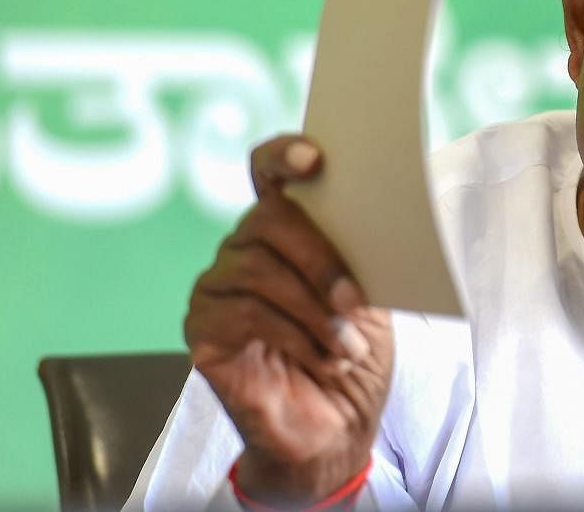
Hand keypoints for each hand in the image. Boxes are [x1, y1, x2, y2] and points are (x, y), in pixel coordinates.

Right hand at [184, 135, 393, 504]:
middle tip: (355, 300)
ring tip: (347, 346)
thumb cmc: (352, 355)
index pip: (268, 172)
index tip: (314, 157)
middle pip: (268, 220)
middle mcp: (244, 250)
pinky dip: (294, 337)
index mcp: (286, 232)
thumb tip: (380, 212)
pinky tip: (323, 359)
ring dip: (315, 310)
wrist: (335, 428)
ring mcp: (217, 288)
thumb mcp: (371, 297)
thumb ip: (362, 253)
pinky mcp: (203, 331)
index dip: (284, 155)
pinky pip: (244, 314)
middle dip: (320, 259)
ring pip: (258, 270)